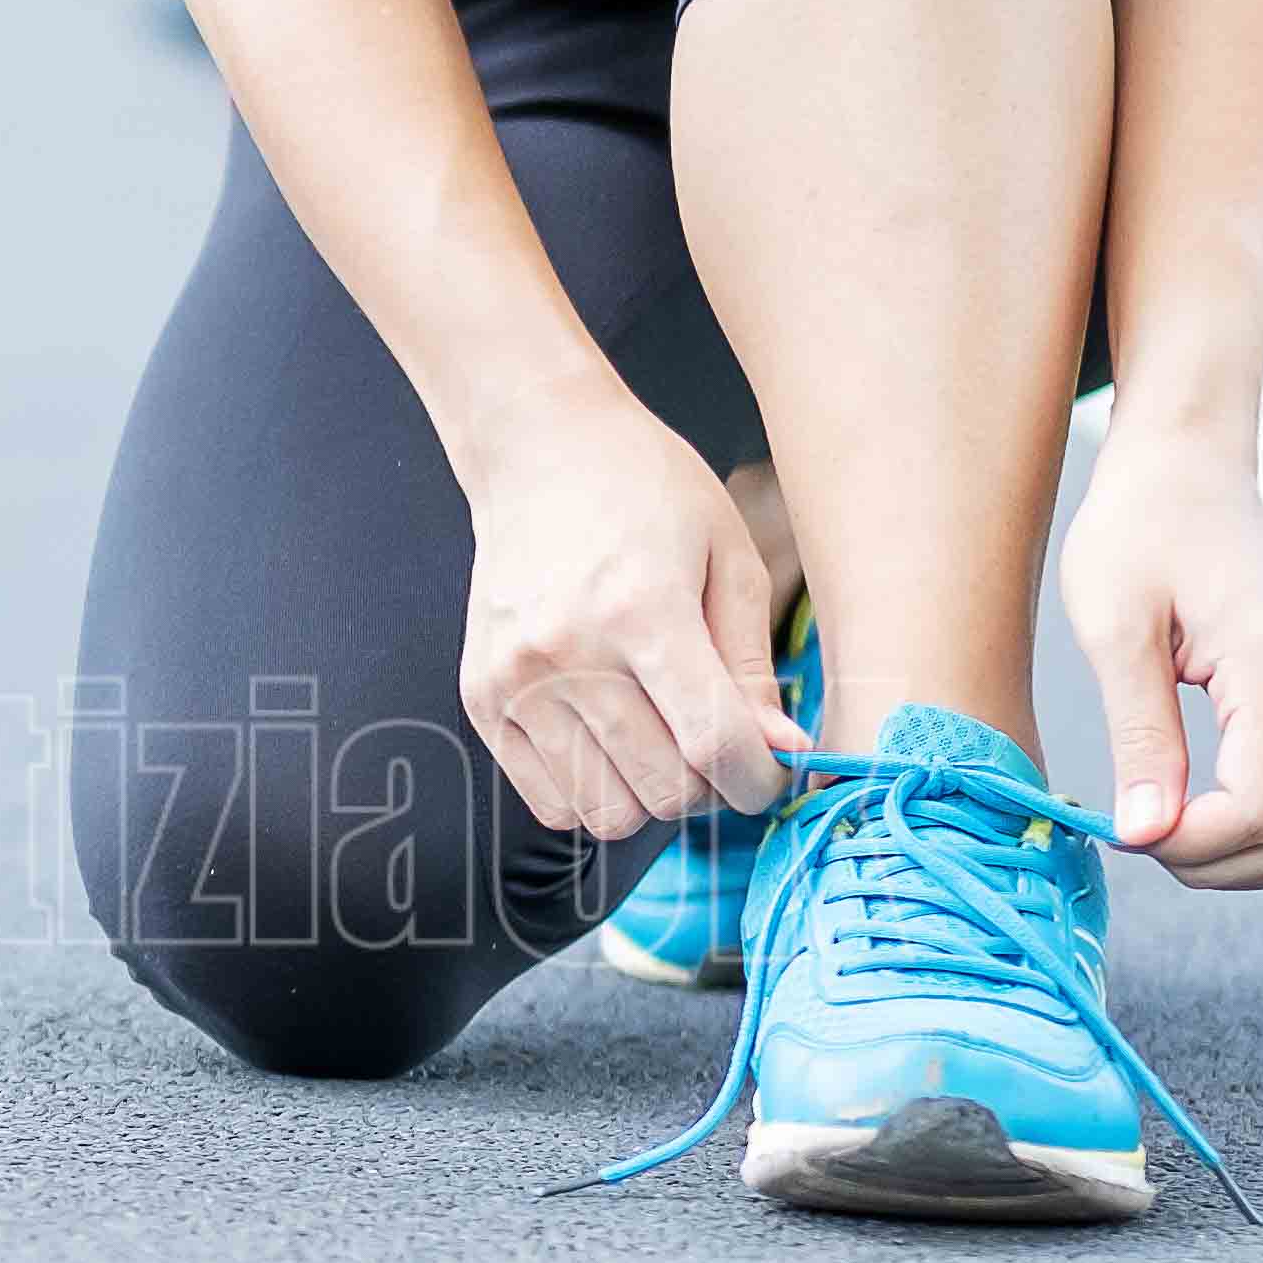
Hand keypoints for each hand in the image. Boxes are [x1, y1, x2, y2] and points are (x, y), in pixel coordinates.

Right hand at [457, 381, 808, 837]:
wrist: (537, 450)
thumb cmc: (644, 492)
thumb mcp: (728, 557)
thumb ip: (752, 665)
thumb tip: (782, 753)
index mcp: (643, 610)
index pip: (714, 744)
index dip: (759, 779)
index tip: (769, 772)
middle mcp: (569, 652)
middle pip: (664, 791)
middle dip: (708, 785)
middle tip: (712, 742)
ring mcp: (515, 681)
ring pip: (607, 813)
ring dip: (649, 794)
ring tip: (658, 737)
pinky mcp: (481, 698)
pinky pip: (551, 803)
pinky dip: (593, 791)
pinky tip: (608, 740)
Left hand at [1059, 425, 1262, 887]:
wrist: (1185, 468)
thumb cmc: (1138, 530)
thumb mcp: (1113, 626)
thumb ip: (1137, 734)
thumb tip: (1144, 834)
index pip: (1260, 813)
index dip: (1190, 845)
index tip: (1123, 822)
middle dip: (1218, 863)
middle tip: (1140, 824)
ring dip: (1253, 860)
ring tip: (1170, 818)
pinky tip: (1207, 804)